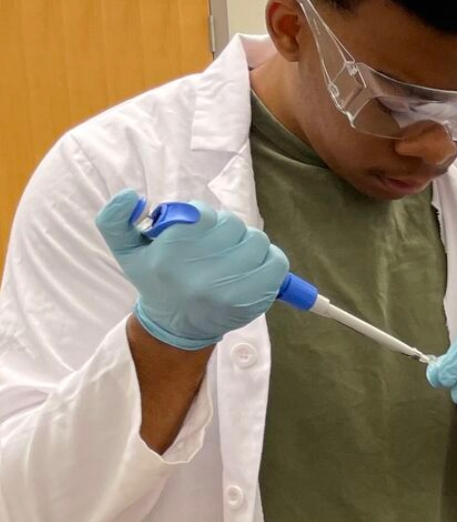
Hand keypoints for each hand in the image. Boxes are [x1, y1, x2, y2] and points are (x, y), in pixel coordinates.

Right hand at [95, 191, 287, 350]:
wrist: (178, 325)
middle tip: (216, 244)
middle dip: (226, 230)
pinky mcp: (253, 300)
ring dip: (247, 244)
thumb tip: (132, 196)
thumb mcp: (126, 250)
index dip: (204, 218)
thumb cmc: (156, 279)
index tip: (198, 230)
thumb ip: (114, 219)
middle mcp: (197, 274)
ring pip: (256, 240)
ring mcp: (228, 289)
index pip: (203, 213)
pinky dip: (269, 260)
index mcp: (167, 256)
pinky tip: (252, 267)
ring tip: (233, 256)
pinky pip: (277, 262)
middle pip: (233, 224)